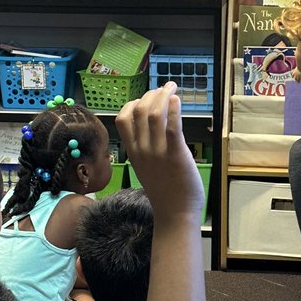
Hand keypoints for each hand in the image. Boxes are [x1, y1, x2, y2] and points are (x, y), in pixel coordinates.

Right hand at [117, 84, 203, 219]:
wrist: (174, 213)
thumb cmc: (164, 191)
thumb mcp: (145, 167)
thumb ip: (145, 149)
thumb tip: (152, 129)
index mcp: (133, 151)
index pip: (123, 118)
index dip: (134, 102)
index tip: (147, 98)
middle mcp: (141, 149)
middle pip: (140, 110)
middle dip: (152, 93)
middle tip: (165, 88)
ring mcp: (157, 151)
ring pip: (155, 113)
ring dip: (164, 95)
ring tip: (172, 87)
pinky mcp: (175, 154)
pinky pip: (171, 126)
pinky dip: (173, 108)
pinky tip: (177, 100)